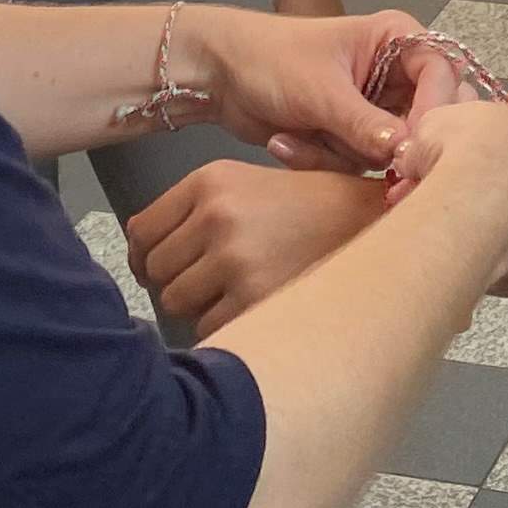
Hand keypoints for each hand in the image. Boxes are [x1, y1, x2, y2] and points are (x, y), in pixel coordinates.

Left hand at [128, 164, 383, 334]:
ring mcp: (235, 258)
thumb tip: (139, 251)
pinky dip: (226, 324)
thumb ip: (190, 210)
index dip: (144, 256)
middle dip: (176, 280)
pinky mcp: (255, 297)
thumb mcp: (243, 183)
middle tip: (208, 279)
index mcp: (210, 181)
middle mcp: (217, 216)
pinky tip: (254, 303)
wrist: (368, 221)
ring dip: (199, 305)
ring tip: (235, 290)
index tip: (157, 267)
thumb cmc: (306, 205)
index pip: (141, 231)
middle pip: (156, 270)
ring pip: (177, 302)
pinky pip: (210, 326)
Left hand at [181, 3, 435, 170]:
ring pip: (390, 151)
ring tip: (297, 137)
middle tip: (365, 161)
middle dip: (388, 145)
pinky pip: (360, 166)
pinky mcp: (354, 139)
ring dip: (341, 155)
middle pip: (426, 119)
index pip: (443, 76)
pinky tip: (288, 142)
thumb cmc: (268, 59)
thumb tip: (406, 152)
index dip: (434, 113)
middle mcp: (397, 75)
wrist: (218, 75)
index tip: (412, 149)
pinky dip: (322, 162)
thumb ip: (366, 124)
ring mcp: (376, 109)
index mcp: (398, 40)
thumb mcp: (319, 91)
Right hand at [387, 97, 507, 293]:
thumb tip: (424, 154)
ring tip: (465, 230)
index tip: (463, 160)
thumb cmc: (461, 152)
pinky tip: (481, 254)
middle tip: (461, 198)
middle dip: (503, 186)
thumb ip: (441, 134)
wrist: (474, 208)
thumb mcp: (436, 123)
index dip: (491, 148)